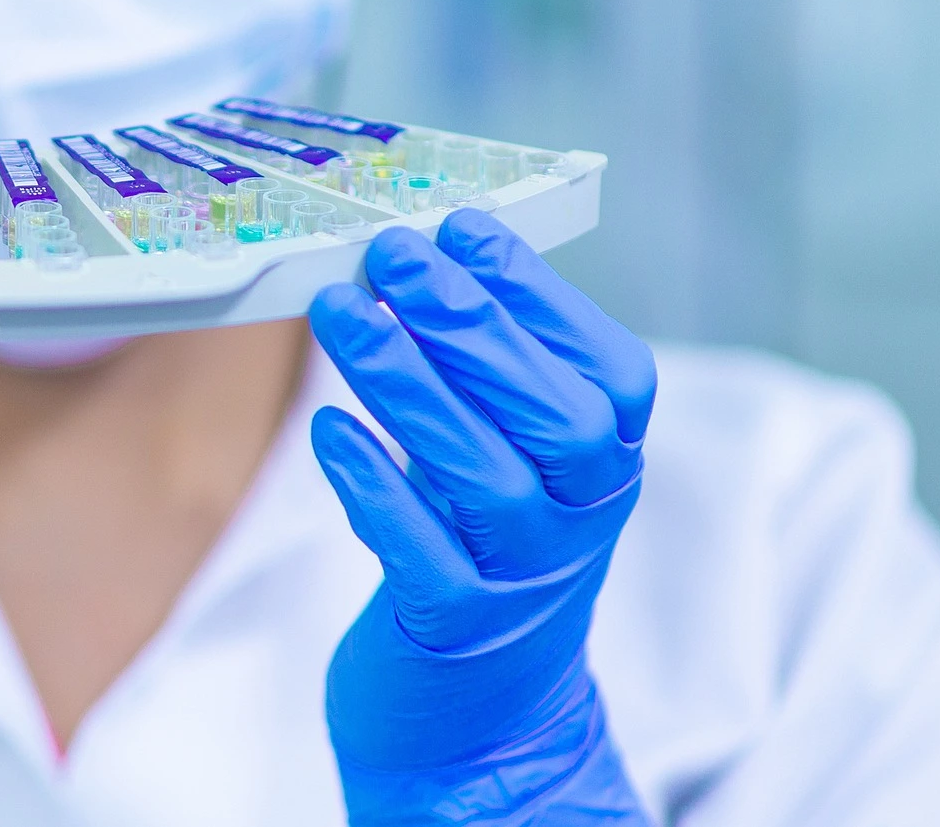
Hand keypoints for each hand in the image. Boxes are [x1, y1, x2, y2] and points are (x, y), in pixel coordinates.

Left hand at [309, 209, 655, 825]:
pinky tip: (329, 430)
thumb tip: (421, 253)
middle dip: (469, 326)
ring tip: (342, 315)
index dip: (536, 294)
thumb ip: (486, 369)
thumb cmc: (482, 542)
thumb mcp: (511, 451)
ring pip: (483, 477)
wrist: (482, 712)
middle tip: (391, 255)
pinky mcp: (455, 627)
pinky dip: (374, 486)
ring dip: (407, 385)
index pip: (606, 368)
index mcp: (610, 460)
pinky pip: (420, 553)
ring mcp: (525, 578)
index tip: (461, 227)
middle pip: (553, 418)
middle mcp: (584, 517)